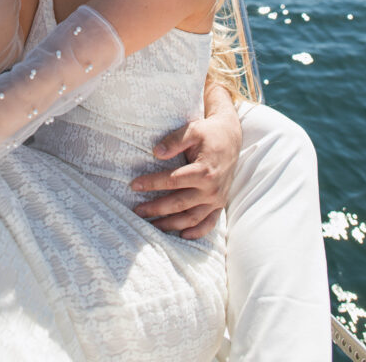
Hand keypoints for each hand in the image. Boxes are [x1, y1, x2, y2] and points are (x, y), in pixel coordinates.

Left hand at [130, 110, 241, 238]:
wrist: (231, 138)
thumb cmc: (209, 133)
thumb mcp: (192, 130)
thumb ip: (174, 141)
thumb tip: (156, 152)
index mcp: (204, 170)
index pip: (172, 181)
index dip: (151, 184)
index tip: (134, 185)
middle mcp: (211, 189)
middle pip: (179, 203)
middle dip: (156, 209)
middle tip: (137, 211)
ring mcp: (217, 199)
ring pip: (192, 218)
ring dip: (171, 224)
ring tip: (152, 226)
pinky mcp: (220, 203)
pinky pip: (209, 223)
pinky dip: (197, 232)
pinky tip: (182, 235)